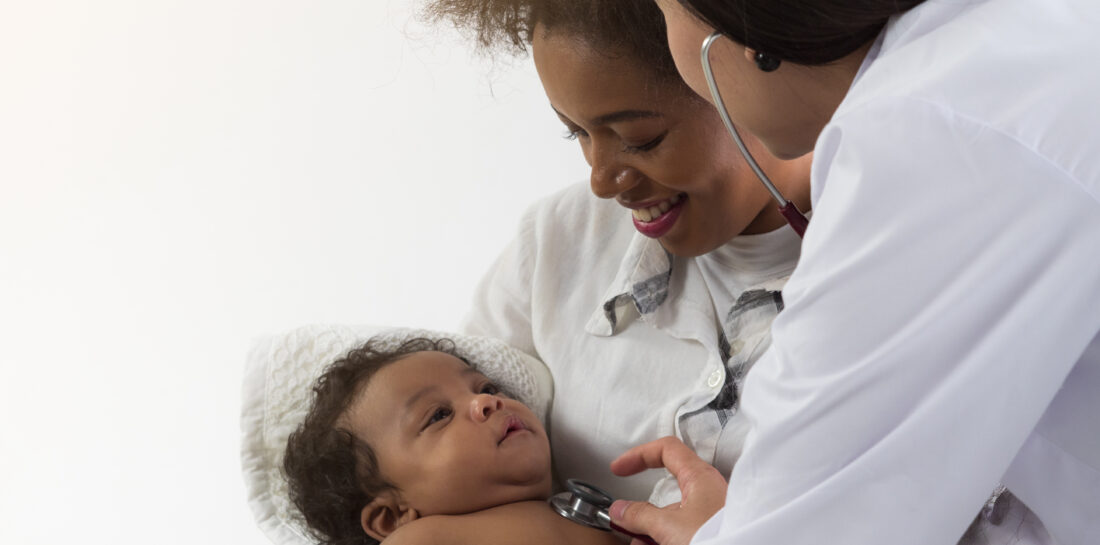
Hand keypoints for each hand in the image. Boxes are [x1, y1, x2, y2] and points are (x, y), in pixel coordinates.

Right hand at [608, 437, 726, 544]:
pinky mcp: (713, 530)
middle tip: (626, 522)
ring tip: (641, 543)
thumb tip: (621, 510)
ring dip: (652, 529)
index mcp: (700, 477)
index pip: (666, 449)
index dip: (639, 455)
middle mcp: (707, 490)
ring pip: (673, 514)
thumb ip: (639, 515)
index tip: (620, 469)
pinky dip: (666, 538)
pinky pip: (683, 529)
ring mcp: (711, 512)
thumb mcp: (668, 526)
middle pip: (666, 490)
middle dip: (642, 509)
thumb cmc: (719, 537)